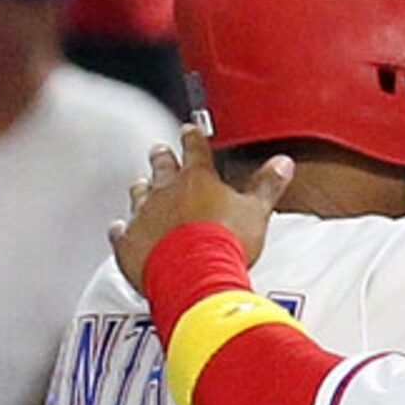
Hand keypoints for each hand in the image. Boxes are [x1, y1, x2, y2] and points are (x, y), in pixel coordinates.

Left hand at [111, 125, 289, 292]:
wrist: (195, 274)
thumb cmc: (227, 241)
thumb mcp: (257, 211)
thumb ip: (267, 185)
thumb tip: (283, 163)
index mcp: (197, 178)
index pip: (195, 147)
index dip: (193, 137)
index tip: (190, 129)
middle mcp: (165, 190)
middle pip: (160, 165)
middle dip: (162, 156)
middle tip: (160, 151)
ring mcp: (144, 215)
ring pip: (138, 193)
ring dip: (142, 190)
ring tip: (143, 187)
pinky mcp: (129, 241)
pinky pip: (121, 231)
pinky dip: (123, 229)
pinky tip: (121, 229)